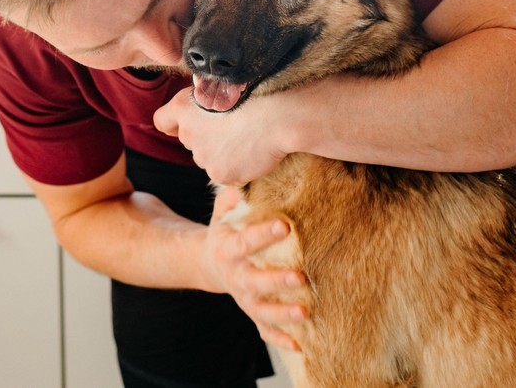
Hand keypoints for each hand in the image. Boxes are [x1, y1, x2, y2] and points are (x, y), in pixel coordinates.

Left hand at [153, 87, 288, 185]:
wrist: (280, 117)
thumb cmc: (256, 94)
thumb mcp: (222, 88)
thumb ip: (204, 101)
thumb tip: (201, 110)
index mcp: (183, 108)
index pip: (162, 121)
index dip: (172, 123)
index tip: (187, 122)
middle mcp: (188, 134)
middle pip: (190, 140)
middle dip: (206, 136)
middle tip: (233, 126)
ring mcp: (203, 157)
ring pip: (209, 158)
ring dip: (223, 152)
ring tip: (247, 138)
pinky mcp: (220, 174)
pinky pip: (226, 172)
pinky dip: (238, 166)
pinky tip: (253, 152)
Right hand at [201, 187, 307, 350]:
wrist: (210, 261)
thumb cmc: (227, 228)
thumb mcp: (224, 209)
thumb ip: (234, 193)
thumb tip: (247, 170)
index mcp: (227, 248)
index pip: (245, 242)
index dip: (262, 234)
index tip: (284, 225)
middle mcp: (235, 276)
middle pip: (254, 281)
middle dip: (276, 281)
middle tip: (300, 277)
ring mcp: (244, 297)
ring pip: (261, 311)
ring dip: (282, 314)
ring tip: (305, 312)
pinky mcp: (252, 313)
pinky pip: (265, 330)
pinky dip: (280, 340)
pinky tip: (300, 345)